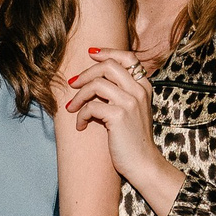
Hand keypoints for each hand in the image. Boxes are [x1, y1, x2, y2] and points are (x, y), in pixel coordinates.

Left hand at [65, 48, 159, 182]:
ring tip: (71, 108)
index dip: (107, 52)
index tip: (91, 53)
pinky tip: (80, 126)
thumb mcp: (133, 111)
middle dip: (86, 72)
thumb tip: (96, 81)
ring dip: (78, 96)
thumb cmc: (133, 140)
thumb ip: (122, 93)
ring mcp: (130, 102)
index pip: (127, 57)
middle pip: (108, 66)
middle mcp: (139, 90)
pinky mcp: (119, 116)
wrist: (143, 164)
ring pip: (96, 84)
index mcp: (144, 87)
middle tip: (72, 83)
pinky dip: (81, 115)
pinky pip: (91, 106)